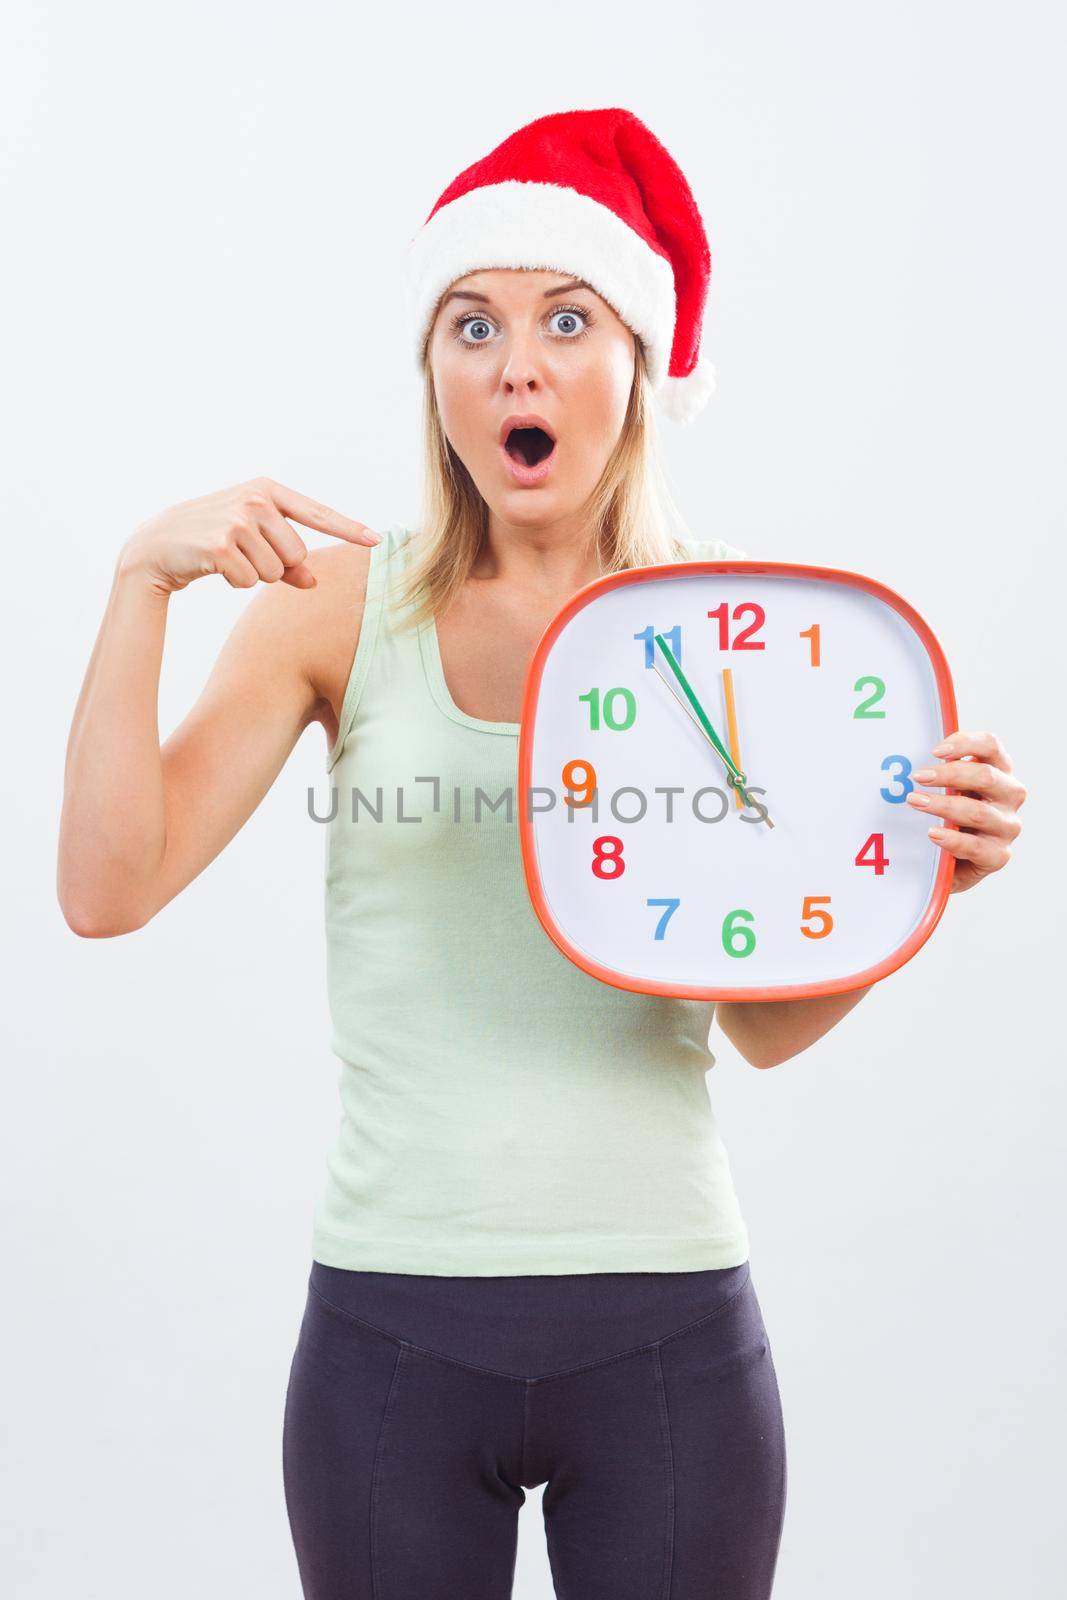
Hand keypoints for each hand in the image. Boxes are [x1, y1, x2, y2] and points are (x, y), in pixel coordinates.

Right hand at [117, 476, 380, 596]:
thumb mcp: (252, 542)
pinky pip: (249, 581)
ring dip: (253, 575)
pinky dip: (235, 582)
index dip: (348, 529)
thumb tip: (314, 581)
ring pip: (275, 571)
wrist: (157, 545)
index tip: (376, 540)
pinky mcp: (220, 544)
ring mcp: (237, 520)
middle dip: (276, 566)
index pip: (317, 513)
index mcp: (267, 491)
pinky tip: (213, 566)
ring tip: (227, 558)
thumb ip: (287, 560)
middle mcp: (255, 499)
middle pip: (297, 555)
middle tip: (242, 554)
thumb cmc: (211, 542)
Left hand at [906, 730, 1025, 893]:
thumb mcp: (947, 789)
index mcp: (999, 771)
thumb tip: (907, 756)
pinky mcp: (998, 855)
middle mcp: (1009, 796)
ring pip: (978, 812)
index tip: (935, 752)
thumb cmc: (949, 816)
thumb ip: (940, 773)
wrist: (953, 862)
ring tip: (915, 802)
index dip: (965, 743)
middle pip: (986, 776)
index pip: (991, 746)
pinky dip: (953, 839)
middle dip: (949, 775)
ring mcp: (1006, 827)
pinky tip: (933, 833)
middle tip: (918, 777)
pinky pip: (976, 846)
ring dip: (943, 805)